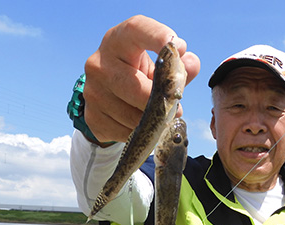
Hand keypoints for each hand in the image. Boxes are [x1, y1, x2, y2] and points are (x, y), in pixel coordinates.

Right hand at [83, 15, 200, 142]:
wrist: (107, 95)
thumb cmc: (138, 73)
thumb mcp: (157, 65)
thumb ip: (178, 66)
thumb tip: (192, 63)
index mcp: (117, 41)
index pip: (136, 30)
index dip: (158, 37)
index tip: (180, 47)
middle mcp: (99, 63)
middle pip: (138, 89)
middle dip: (161, 102)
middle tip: (177, 108)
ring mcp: (92, 91)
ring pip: (133, 117)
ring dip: (152, 121)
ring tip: (158, 116)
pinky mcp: (92, 117)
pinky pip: (125, 133)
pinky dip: (140, 133)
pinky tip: (142, 124)